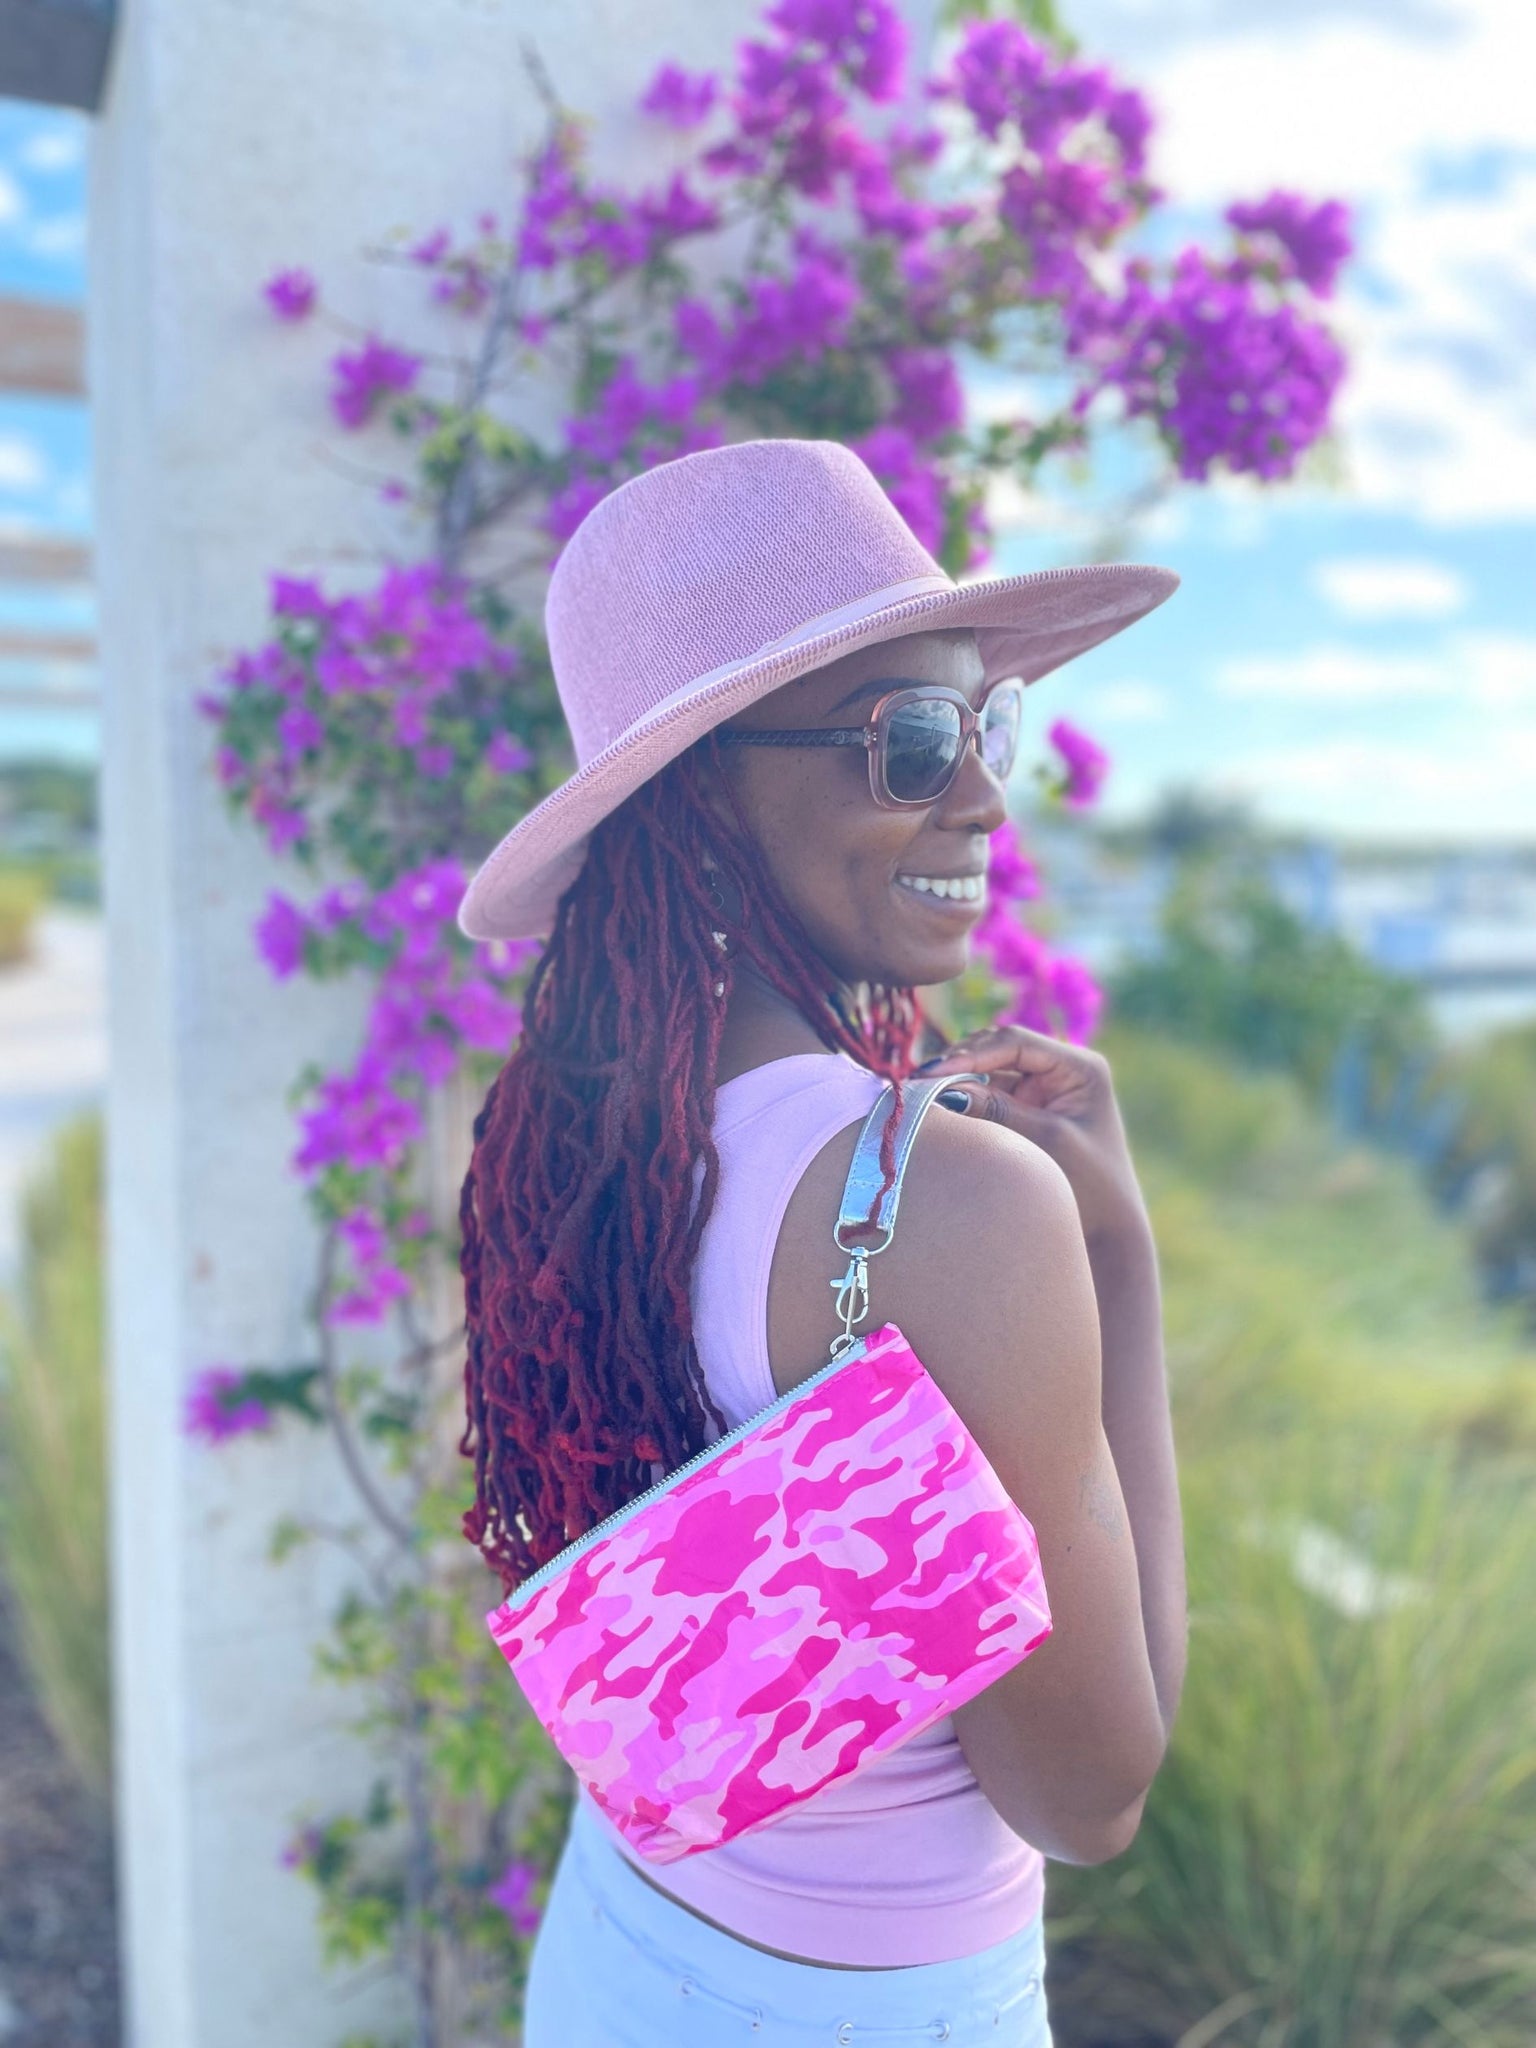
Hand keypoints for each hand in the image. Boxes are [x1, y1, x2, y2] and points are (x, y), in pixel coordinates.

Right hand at [916, 1025, 1147, 1247]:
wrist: (1109, 1229)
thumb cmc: (1092, 1186)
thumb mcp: (1046, 1143)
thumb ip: (998, 1112)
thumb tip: (942, 1089)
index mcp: (1079, 1067)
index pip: (1015, 1042)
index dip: (972, 1054)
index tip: (933, 1074)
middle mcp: (1060, 1069)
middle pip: (997, 1050)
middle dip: (959, 1063)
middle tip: (917, 1082)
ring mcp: (1041, 1088)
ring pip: (987, 1071)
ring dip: (957, 1080)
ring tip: (921, 1093)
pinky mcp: (1025, 1109)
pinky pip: (987, 1094)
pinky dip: (963, 1099)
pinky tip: (937, 1108)